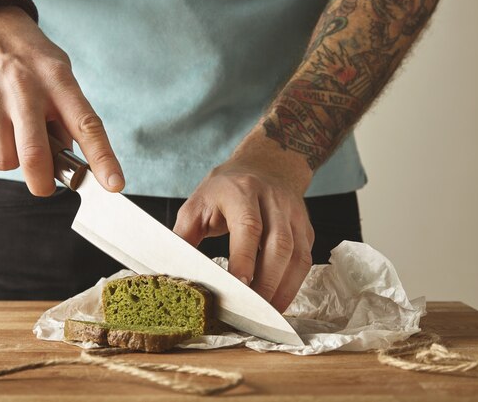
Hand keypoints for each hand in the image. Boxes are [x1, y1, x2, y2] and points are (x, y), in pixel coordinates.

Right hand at [0, 6, 123, 195]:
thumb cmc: (28, 56)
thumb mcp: (59, 74)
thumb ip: (66, 115)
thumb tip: (68, 161)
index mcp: (58, 81)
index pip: (87, 125)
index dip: (103, 159)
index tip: (114, 184)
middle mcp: (25, 89)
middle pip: (35, 156)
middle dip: (42, 183)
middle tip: (46, 185)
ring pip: (4, 160)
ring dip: (13, 160)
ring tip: (15, 135)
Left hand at [173, 135, 314, 311]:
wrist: (266, 165)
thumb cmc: (225, 189)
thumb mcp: (197, 204)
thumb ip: (184, 236)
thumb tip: (172, 271)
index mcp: (242, 192)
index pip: (248, 226)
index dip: (245, 257)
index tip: (239, 285)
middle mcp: (273, 201)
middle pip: (278, 243)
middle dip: (268, 280)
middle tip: (251, 310)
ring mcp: (294, 214)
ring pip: (297, 254)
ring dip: (284, 287)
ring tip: (266, 313)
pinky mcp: (305, 228)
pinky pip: (305, 259)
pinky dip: (294, 284)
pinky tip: (279, 300)